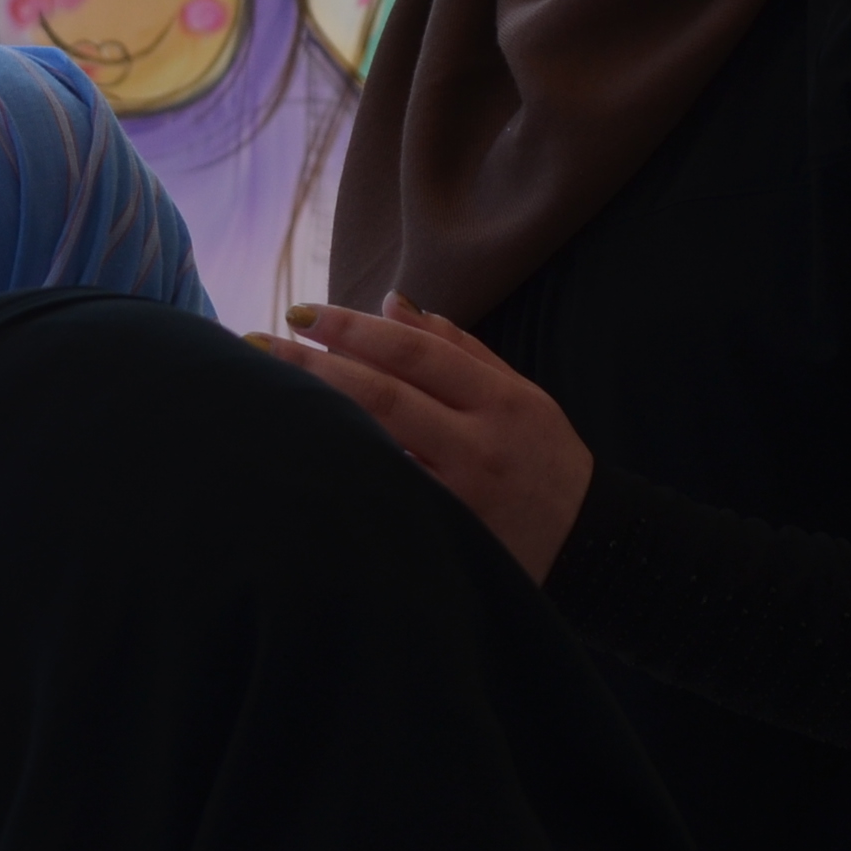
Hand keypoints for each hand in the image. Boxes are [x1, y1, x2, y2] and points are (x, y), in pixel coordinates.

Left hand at [266, 293, 592, 580]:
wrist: (593, 547)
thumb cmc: (544, 459)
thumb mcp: (517, 394)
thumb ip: (457, 348)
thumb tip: (390, 303)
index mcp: (500, 398)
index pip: (414, 352)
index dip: (353, 329)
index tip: (300, 312)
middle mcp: (479, 444)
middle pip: (386, 396)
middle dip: (316, 366)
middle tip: (257, 344)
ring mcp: (460, 497)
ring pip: (379, 449)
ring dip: (319, 417)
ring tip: (263, 395)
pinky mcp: (446, 538)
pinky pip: (386, 498)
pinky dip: (344, 474)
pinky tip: (298, 460)